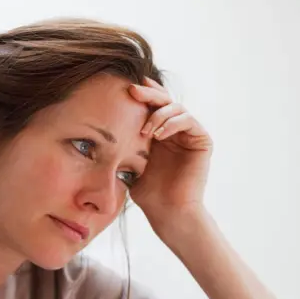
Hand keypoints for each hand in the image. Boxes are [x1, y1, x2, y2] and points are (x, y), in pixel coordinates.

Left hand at [128, 77, 213, 235]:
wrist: (167, 212)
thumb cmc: (146, 192)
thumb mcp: (128, 161)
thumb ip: (122, 142)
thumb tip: (97, 125)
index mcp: (158, 131)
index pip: (151, 104)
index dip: (141, 93)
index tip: (123, 86)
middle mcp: (175, 130)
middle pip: (164, 100)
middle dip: (148, 94)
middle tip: (132, 91)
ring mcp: (189, 134)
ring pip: (176, 107)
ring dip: (158, 114)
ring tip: (144, 130)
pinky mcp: (202, 141)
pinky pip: (188, 121)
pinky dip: (172, 123)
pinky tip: (158, 134)